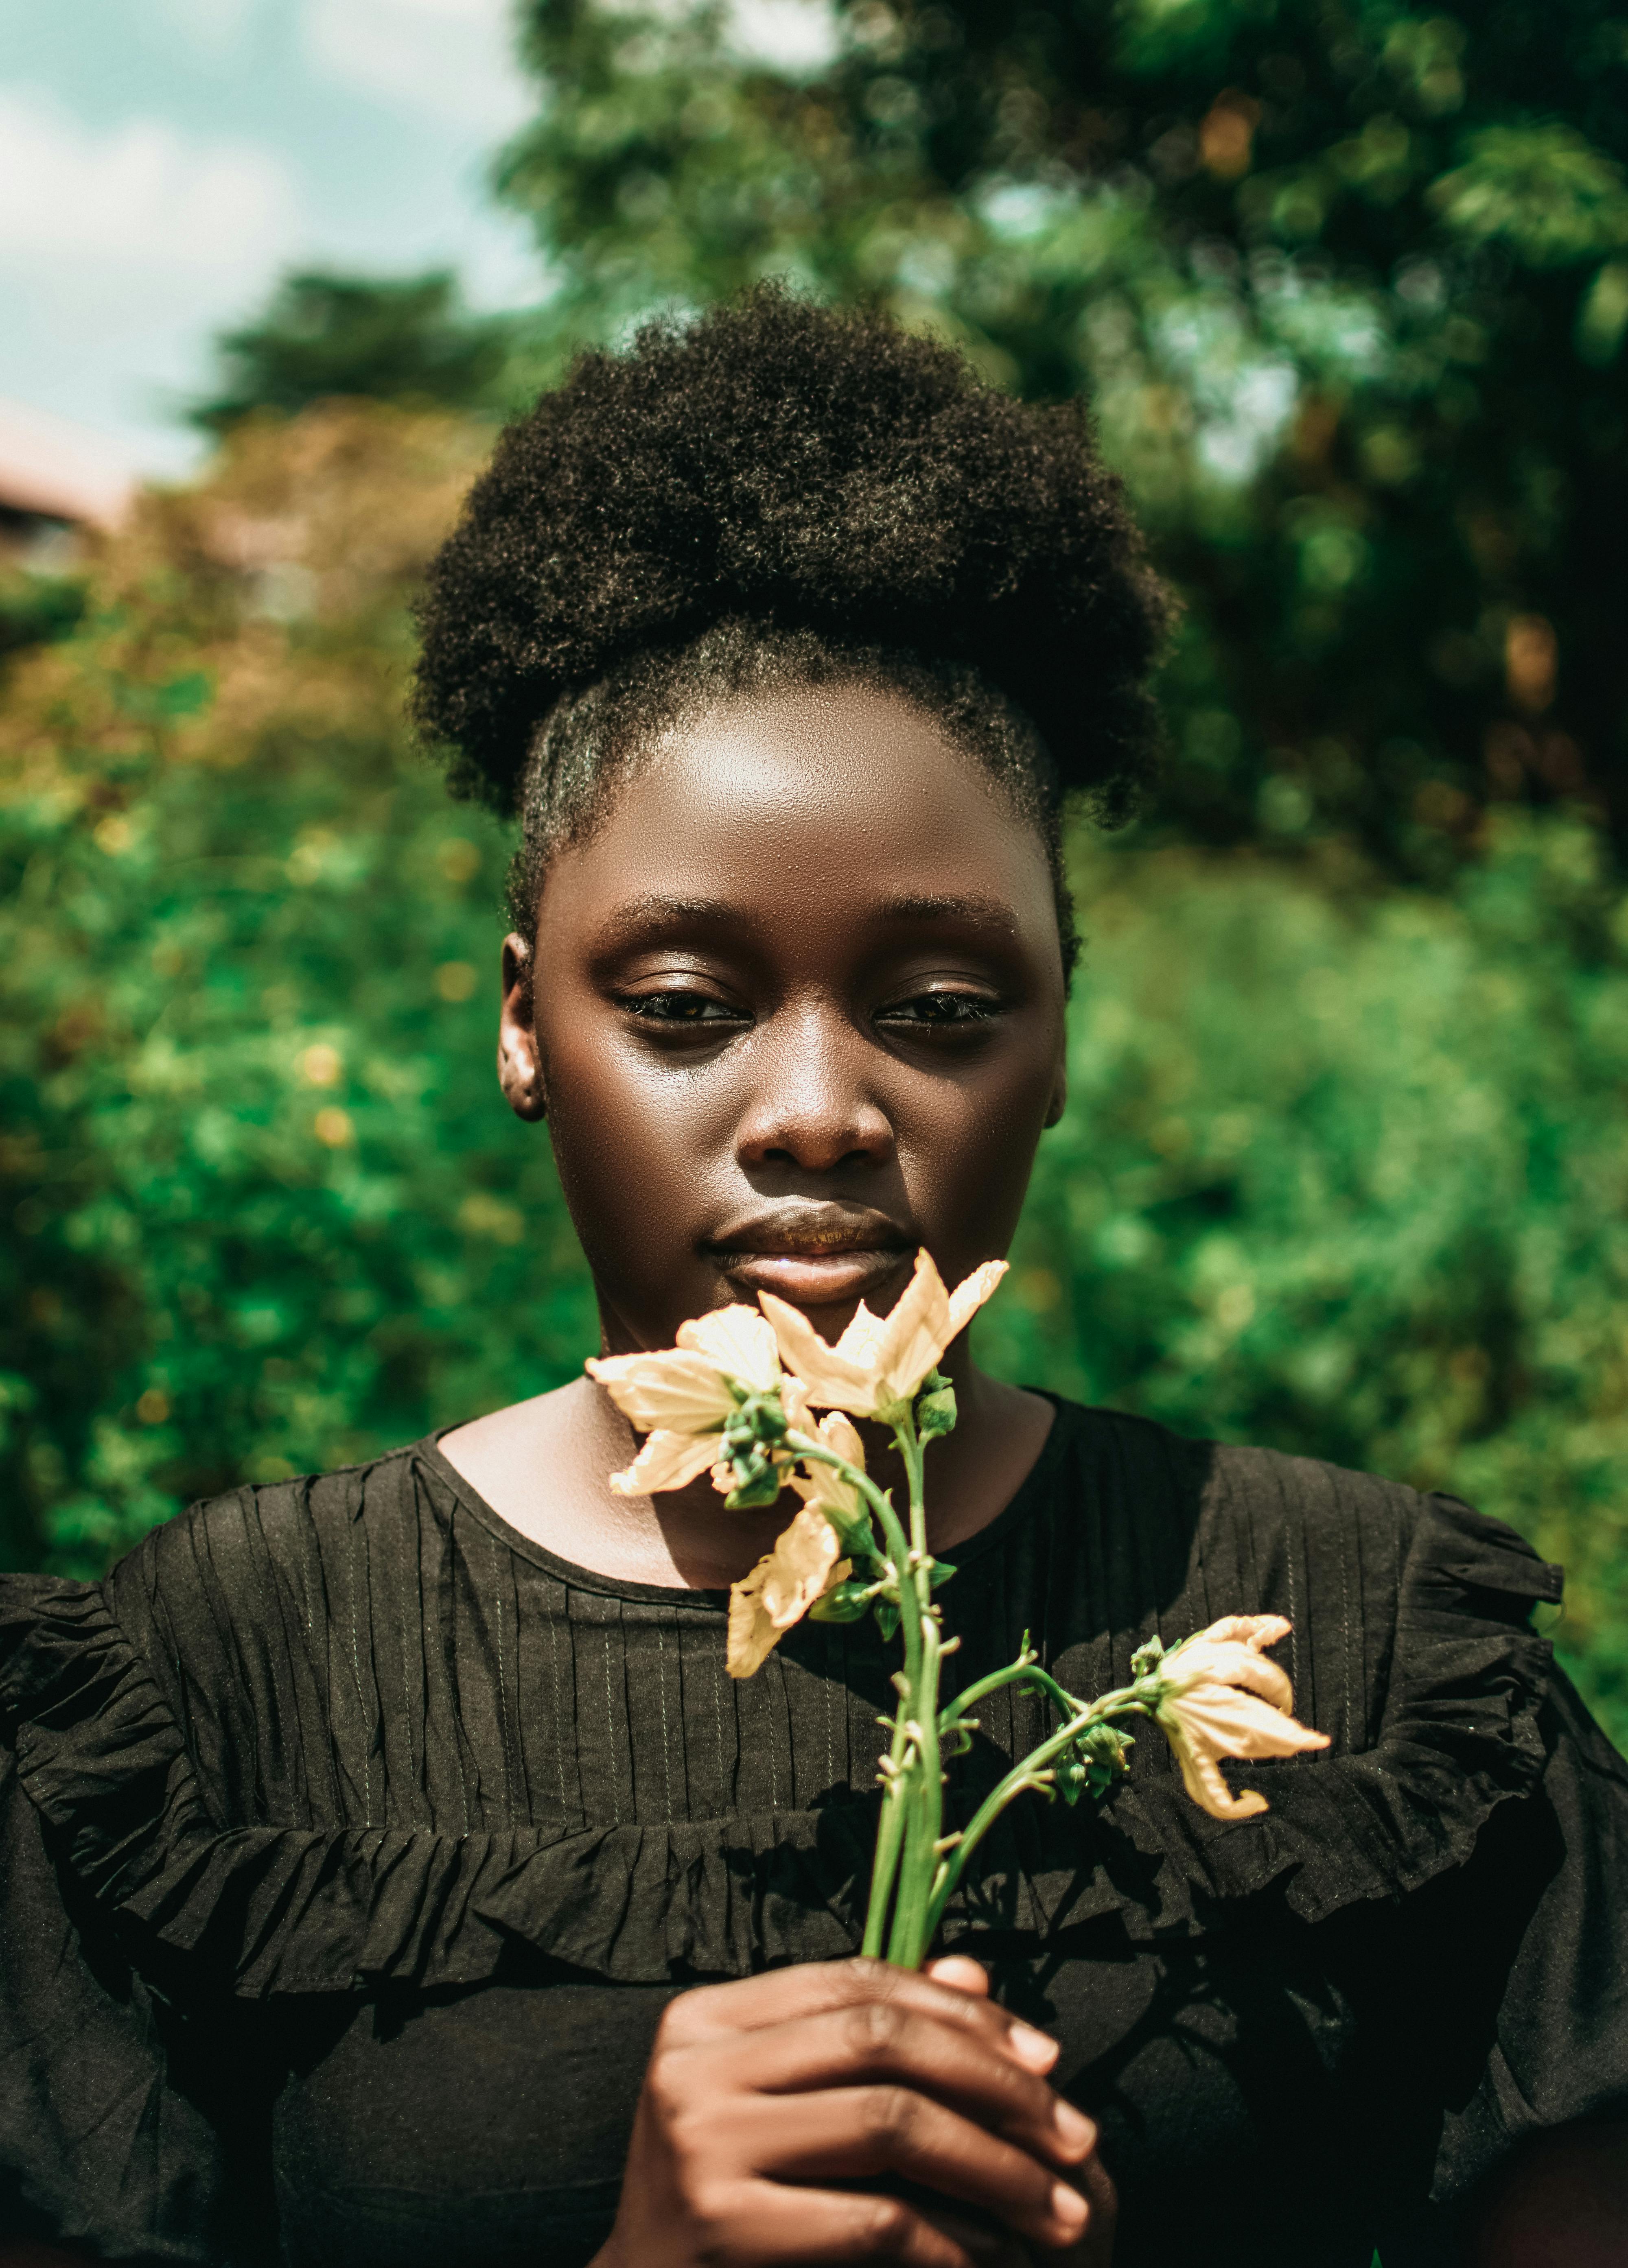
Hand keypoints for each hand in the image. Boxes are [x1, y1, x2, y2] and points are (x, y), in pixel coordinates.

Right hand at [592, 1952, 1114, 2267]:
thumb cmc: (734, 2197)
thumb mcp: (791, 2102)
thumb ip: (871, 2037)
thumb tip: (977, 1974)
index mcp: (707, 2017)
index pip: (857, 1983)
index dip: (961, 2012)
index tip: (1049, 2057)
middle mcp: (694, 2065)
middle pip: (879, 2041)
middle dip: (994, 2083)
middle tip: (1076, 2136)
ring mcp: (701, 2143)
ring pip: (888, 2122)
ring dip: (996, 2167)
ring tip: (1062, 2210)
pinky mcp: (722, 2226)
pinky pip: (871, 2220)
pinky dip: (950, 2241)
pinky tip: (994, 2260)